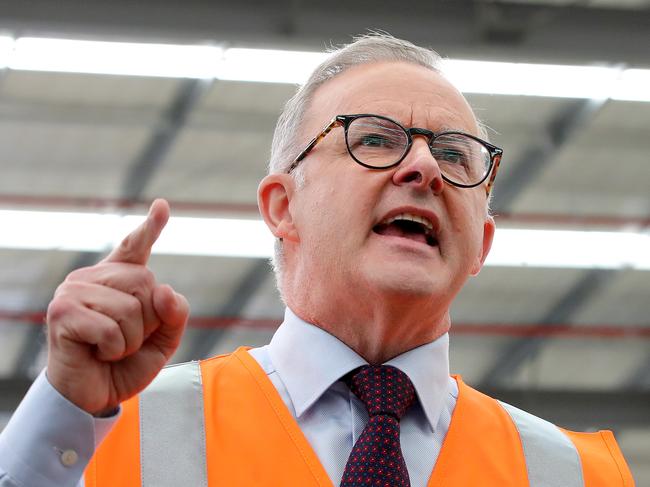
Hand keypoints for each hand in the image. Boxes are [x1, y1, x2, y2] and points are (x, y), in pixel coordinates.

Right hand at [46, 199, 188, 414]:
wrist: (91, 398)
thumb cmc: (124, 366)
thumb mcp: (163, 341)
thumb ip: (174, 314)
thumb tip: (166, 290)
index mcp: (117, 280)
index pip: (135, 247)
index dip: (150, 228)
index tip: (162, 206)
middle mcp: (92, 278)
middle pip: (146, 283)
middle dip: (148, 321)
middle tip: (126, 340)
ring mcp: (74, 291)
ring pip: (131, 308)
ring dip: (131, 340)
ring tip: (111, 349)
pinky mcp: (63, 312)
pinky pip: (113, 329)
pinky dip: (116, 350)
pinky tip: (99, 354)